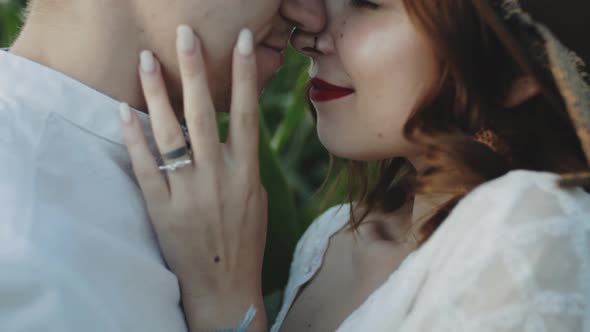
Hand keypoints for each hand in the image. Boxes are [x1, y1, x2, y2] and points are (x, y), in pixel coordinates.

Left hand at [120, 25, 267, 330]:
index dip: (246, 75)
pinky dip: (134, 138)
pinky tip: (124, 112)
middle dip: (195, 69)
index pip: (247, 114)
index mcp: (247, 173)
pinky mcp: (162, 208)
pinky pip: (145, 166)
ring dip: (157, 94)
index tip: (244, 42)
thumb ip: (243, 162)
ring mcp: (188, 192)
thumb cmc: (244, 241)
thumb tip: (232, 130)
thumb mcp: (256, 197)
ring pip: (170, 133)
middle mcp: (218, 176)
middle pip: (204, 113)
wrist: (224, 285)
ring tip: (147, 61)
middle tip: (185, 34)